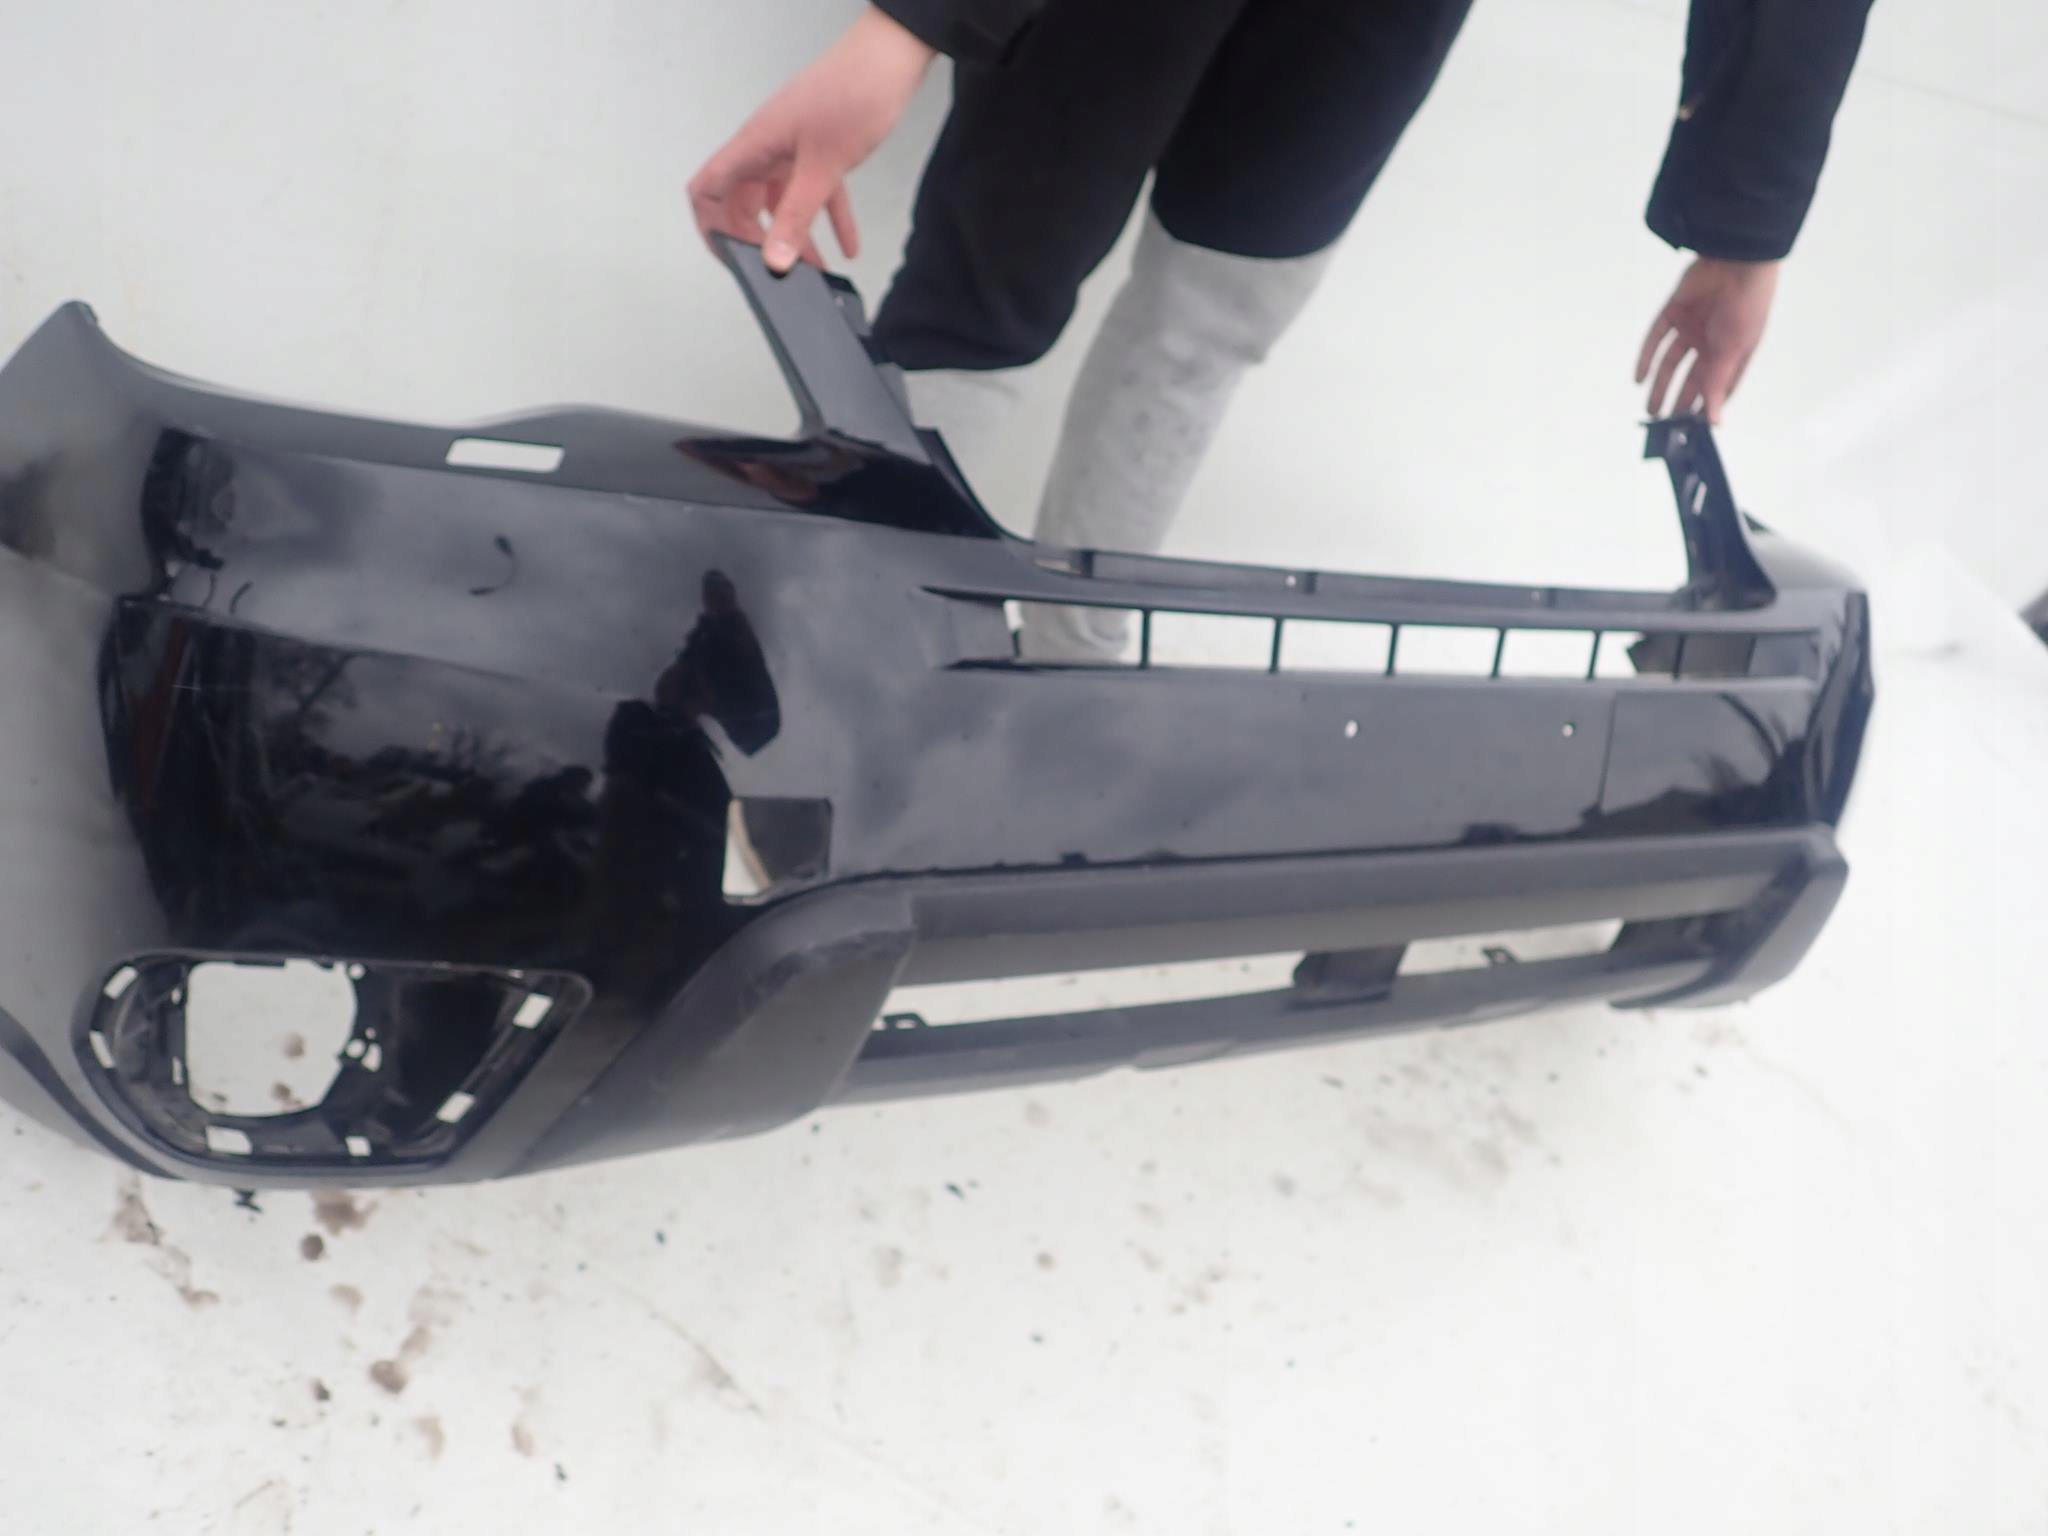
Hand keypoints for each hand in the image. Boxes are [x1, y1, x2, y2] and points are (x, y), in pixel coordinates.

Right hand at [688, 7, 935, 273]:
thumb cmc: (853, 93)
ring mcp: (792, 147)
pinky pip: (817, 192)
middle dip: (759, 241)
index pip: (708, 189)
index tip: (730, 258)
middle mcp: (767, 147)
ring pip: (784, 202)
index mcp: (754, 146)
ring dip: (797, 237)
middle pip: (744, 203)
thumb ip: (796, 215)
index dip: (710, 226)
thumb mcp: (822, 167)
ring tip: (816, 272)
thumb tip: (774, 258)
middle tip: (777, 273)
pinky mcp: (820, 148)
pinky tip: (847, 246)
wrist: (892, 57)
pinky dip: (830, 219)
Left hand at [1636, 257, 1780, 423]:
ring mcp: (1690, 327)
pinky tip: (1639, 379)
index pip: (1716, 388)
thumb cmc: (1745, 307)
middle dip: (1678, 402)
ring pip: (1670, 363)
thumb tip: (1714, 422)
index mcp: (1732, 353)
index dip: (1704, 408)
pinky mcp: (1673, 312)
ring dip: (1659, 386)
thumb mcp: (1732, 351)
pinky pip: (1655, 339)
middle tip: (1665, 425)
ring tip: (1650, 411)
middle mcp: (1710, 343)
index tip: (1689, 431)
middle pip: (1690, 379)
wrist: (1736, 261)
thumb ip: (1717, 385)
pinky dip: (1645, 358)